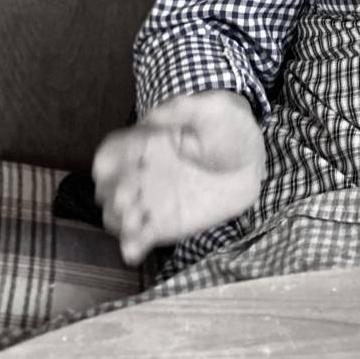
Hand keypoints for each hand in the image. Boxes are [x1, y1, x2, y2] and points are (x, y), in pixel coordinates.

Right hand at [93, 90, 265, 264]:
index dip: (108, 160)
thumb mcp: (212, 108)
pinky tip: (135, 250)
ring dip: (118, 221)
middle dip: (113, 193)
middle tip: (129, 197)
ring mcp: (151, 200)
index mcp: (146, 142)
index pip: (112, 151)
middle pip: (108, 186)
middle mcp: (141, 173)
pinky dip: (131, 246)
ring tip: (134, 222)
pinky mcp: (164, 224)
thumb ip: (183, 109)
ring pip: (117, 215)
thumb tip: (153, 116)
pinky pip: (139, 239)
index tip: (117, 165)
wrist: (251, 161)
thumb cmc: (229, 127)